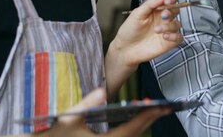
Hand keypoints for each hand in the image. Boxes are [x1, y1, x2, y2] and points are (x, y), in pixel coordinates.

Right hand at [43, 88, 170, 136]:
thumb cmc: (55, 135)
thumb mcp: (68, 118)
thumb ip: (86, 104)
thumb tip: (102, 90)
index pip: (131, 129)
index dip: (148, 117)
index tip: (161, 106)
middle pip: (136, 134)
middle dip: (151, 119)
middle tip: (166, 107)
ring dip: (143, 124)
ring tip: (155, 109)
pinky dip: (133, 129)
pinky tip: (137, 119)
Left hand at [111, 0, 182, 66]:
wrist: (125, 49)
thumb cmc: (129, 30)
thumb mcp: (137, 14)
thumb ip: (150, 4)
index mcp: (157, 9)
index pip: (170, 0)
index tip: (168, 1)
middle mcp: (163, 19)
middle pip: (176, 10)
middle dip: (171, 12)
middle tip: (164, 15)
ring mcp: (167, 30)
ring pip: (177, 24)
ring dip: (169, 25)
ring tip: (156, 30)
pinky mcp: (169, 42)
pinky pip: (179, 37)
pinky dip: (174, 36)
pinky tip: (164, 37)